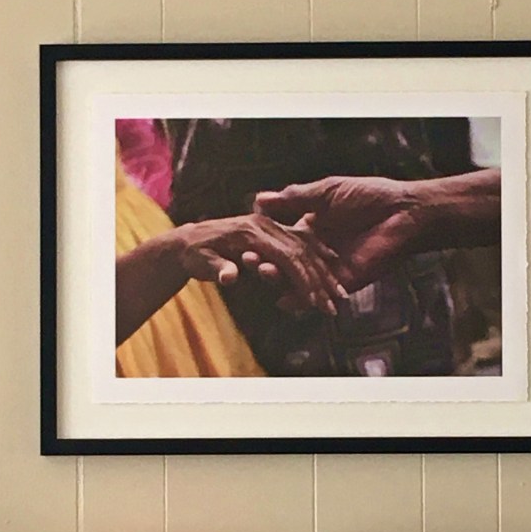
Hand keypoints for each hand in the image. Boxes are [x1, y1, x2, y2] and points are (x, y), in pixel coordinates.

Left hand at [175, 213, 346, 314]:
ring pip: (305, 246)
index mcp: (251, 233)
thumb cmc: (194, 254)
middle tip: (335, 305)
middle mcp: (265, 226)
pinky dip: (319, 251)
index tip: (317, 301)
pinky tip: (333, 263)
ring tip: (341, 293)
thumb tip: (230, 276)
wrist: (190, 238)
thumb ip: (217, 268)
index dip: (304, 280)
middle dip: (321, 280)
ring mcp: (270, 226)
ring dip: (324, 269)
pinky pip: (301, 238)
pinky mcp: (273, 228)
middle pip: (302, 252)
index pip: (287, 258)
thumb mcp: (201, 262)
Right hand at [254, 176, 415, 292]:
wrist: (403, 213)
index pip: (281, 238)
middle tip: (247, 259)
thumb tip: (259, 199)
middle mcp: (318, 250)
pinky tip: (283, 300)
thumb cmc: (370, 196)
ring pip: (299, 279)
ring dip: (279, 279)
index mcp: (312, 227)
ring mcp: (330, 269)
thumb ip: (295, 199)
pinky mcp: (345, 282)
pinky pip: (320, 295)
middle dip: (265, 260)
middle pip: (285, 261)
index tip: (244, 239)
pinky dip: (301, 300)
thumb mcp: (327, 192)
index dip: (263, 241)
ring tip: (262, 272)